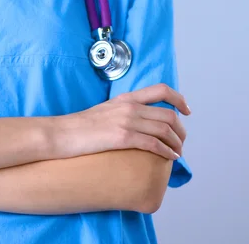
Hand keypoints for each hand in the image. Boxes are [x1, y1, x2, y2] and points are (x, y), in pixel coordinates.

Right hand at [56, 83, 189, 160]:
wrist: (62, 133)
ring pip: (165, 129)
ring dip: (177, 143)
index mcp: (126, 98)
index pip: (161, 90)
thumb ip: (123, 112)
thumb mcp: (106, 111)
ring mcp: (126, 121)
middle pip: (168, 114)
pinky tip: (170, 158)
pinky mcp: (122, 137)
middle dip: (181, 129)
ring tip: (178, 153)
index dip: (179, 99)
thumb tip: (138, 124)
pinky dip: (167, 152)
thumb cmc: (81, 126)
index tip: (186, 110)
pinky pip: (154, 144)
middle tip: (182, 141)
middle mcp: (130, 106)